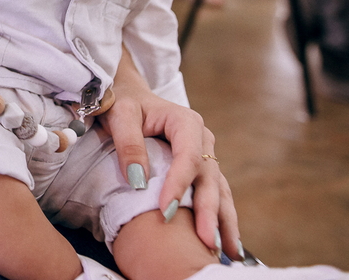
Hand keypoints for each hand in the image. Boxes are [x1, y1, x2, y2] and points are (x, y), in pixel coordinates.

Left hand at [98, 77, 240, 257]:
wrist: (128, 96)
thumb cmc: (122, 104)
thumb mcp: (120, 115)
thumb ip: (129, 144)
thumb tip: (138, 180)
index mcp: (186, 122)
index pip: (188, 157)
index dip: (179, 185)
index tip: (165, 211)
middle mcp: (203, 140)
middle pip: (209, 179)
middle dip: (209, 212)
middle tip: (206, 242)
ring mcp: (205, 156)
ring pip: (218, 191)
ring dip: (223, 222)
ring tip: (227, 252)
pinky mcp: (201, 170)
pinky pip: (214, 195)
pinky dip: (220, 219)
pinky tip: (226, 244)